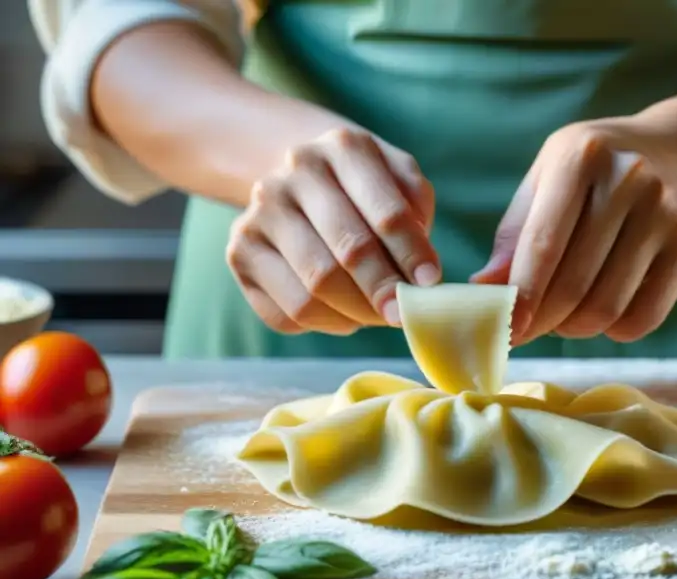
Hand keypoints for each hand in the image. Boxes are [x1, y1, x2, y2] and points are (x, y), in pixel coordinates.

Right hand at [227, 126, 439, 334]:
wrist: (296, 179)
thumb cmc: (363, 188)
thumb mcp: (397, 178)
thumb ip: (417, 208)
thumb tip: (419, 268)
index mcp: (343, 150)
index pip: (386, 213)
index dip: (412, 255)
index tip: (430, 284)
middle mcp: (293, 175)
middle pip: (348, 251)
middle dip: (383, 290)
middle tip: (403, 315)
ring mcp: (259, 213)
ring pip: (315, 288)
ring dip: (356, 313)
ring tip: (378, 316)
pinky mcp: (239, 252)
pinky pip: (287, 311)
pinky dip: (324, 324)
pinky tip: (344, 314)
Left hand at [472, 116, 676, 344]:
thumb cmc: (596, 172)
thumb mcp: (547, 180)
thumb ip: (514, 234)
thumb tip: (481, 290)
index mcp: (581, 158)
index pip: (543, 245)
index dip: (521, 296)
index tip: (504, 330)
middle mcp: (628, 182)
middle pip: (574, 285)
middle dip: (541, 322)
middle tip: (525, 331)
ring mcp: (665, 217)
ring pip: (606, 309)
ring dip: (574, 328)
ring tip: (562, 316)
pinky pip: (642, 320)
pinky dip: (613, 330)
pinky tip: (603, 309)